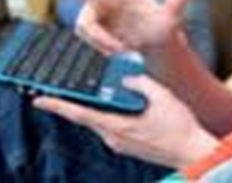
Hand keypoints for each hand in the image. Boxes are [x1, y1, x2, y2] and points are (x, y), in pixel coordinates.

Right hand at [18, 0, 193, 54]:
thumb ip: (177, 4)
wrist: (154, 43)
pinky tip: (119, 50)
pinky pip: (88, 38)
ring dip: (101, 39)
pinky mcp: (92, 26)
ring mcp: (94, 10)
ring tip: (124, 50)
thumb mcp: (172, 19)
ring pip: (84, 25)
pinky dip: (102, 46)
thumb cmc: (163, 26)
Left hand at [33, 75, 219, 167]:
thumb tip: (124, 79)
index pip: (81, 114)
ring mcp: (121, 145)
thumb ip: (140, 84)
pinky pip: (114, 127)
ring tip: (101, 92)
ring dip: (99, 107)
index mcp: (118, 126)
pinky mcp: (129, 147)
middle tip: (61, 90)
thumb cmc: (180, 127)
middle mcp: (114, 139)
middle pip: (89, 117)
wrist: (193, 153)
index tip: (38, 99)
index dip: (58, 106)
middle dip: (77, 102)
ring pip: (102, 121)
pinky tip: (123, 105)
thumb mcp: (162, 96)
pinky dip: (112, 114)